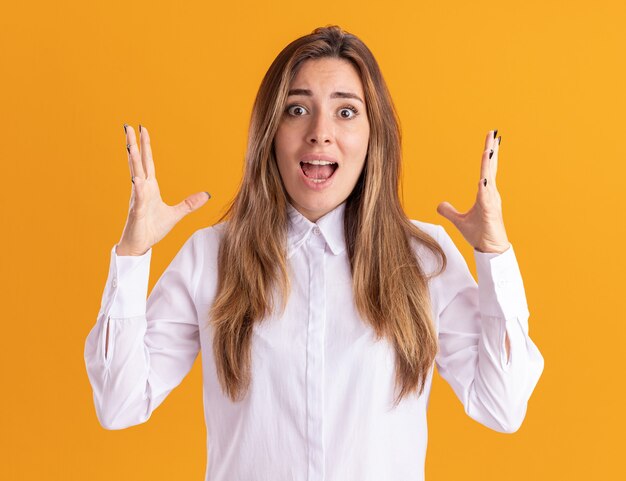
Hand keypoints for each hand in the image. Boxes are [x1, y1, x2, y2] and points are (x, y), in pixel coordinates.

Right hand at [116, 124, 210, 255]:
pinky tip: (136, 180)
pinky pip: (138, 198)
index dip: (145, 146)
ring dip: (132, 161)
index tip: (142, 129)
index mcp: (149, 187)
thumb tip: (206, 194)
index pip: (147, 162)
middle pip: (138, 162)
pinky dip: (138, 189)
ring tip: (129, 145)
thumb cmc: (152, 228)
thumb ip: (189, 204)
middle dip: (133, 144)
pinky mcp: (137, 212)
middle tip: (128, 126)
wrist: (140, 245)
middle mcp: (141, 189)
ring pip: (135, 175)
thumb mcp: (176, 214)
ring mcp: (137, 199)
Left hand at [436, 129, 509, 253]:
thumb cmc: (480, 234)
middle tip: (493, 133)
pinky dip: (485, 187)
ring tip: (490, 148)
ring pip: (489, 178)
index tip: (491, 140)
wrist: (490, 249)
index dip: (489, 155)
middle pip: (491, 168)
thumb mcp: (459, 220)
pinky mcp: (490, 212)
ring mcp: (492, 201)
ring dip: (489, 164)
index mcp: (486, 193)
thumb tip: (439, 204)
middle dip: (492, 150)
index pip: (487, 169)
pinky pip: (486, 196)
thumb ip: (449, 211)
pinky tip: (483, 179)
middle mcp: (491, 193)